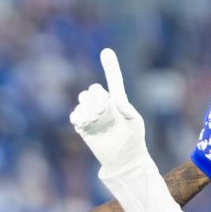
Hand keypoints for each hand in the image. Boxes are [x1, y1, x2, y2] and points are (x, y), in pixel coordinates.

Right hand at [70, 48, 147, 175]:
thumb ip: (128, 110)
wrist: (123, 159)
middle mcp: (104, 105)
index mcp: (117, 100)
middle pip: (91, 90)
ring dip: (87, 109)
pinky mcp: (83, 127)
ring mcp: (93, 116)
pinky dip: (78, 118)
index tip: (106, 52)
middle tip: (101, 111)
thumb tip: (117, 101)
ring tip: (95, 120)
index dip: (110, 66)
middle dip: (95, 98)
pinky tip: (85, 124)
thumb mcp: (135, 123)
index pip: (113, 80)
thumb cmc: (133, 140)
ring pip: (82, 101)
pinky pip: (75, 115)